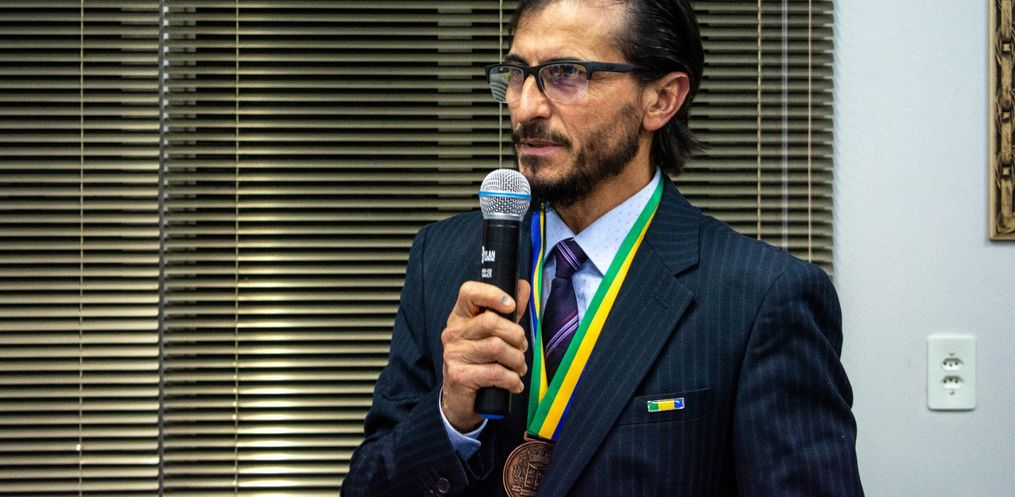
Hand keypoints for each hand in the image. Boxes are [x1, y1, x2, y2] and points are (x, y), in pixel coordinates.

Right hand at [440, 280, 530, 431]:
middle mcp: (453, 332)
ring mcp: (453, 354)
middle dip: (516, 336)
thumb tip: (524, 287)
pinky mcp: (459, 376)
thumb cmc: (481, 362)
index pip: (469, 292)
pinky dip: (512, 379)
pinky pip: (495, 372)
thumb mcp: (494, 334)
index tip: (511, 306)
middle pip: (491, 322)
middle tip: (521, 348)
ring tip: (518, 367)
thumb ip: (509, 312)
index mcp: (460, 316)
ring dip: (517, 360)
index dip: (492, 294)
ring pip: (497, 347)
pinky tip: (514, 383)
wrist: (461, 400)